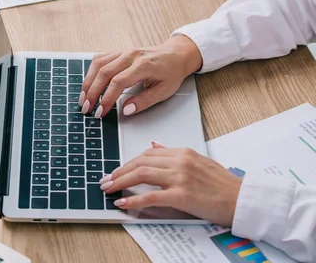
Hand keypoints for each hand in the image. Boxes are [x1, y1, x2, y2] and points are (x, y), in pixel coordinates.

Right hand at [79, 35, 202, 117]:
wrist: (175, 55)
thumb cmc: (171, 72)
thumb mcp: (164, 91)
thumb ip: (144, 101)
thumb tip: (126, 110)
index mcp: (143, 65)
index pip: (118, 82)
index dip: (106, 98)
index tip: (100, 112)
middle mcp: (130, 55)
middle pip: (104, 72)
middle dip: (92, 92)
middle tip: (86, 108)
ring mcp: (123, 51)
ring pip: (98, 64)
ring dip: (88, 82)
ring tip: (83, 98)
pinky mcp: (119, 51)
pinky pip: (100, 58)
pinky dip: (91, 71)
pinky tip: (88, 84)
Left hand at [100, 145, 241, 225]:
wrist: (241, 199)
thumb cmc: (222, 184)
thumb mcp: (198, 161)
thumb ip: (174, 153)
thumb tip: (155, 145)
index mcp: (182, 152)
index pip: (148, 153)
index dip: (129, 161)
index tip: (118, 170)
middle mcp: (179, 161)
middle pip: (141, 162)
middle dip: (120, 171)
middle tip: (107, 180)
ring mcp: (180, 177)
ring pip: (142, 174)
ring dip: (121, 182)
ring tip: (109, 189)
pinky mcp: (182, 195)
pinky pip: (151, 196)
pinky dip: (134, 201)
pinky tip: (123, 204)